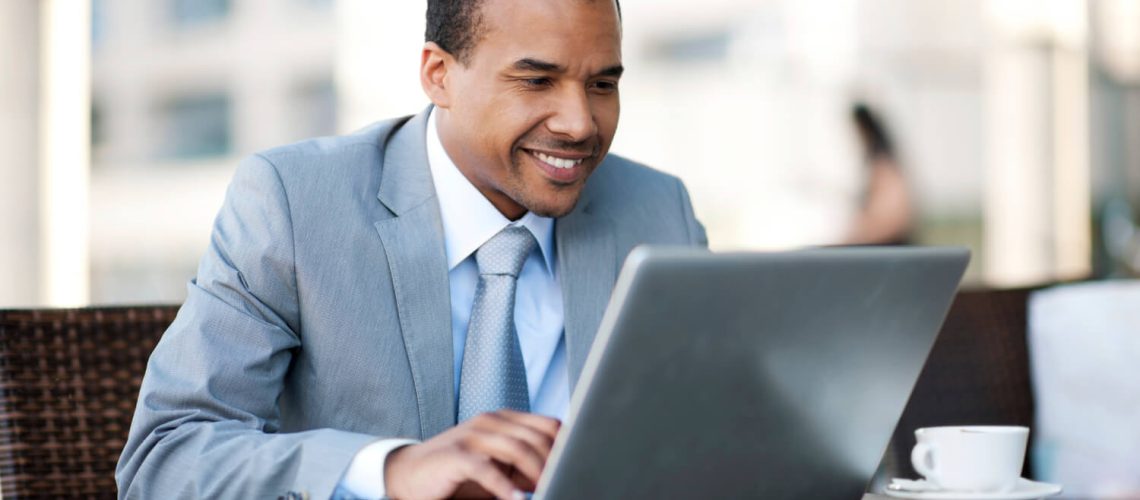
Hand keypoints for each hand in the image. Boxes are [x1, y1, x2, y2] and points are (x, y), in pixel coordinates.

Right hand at [384, 410, 560, 499]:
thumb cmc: (458, 475)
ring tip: (548, 488)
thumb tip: (561, 473)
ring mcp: (471, 435)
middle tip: (564, 481)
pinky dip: (505, 486)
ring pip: (517, 448)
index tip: (576, 468)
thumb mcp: (498, 467)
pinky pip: (486, 468)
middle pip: (536, 437)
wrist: (408, 476)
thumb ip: (524, 466)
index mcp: (504, 420)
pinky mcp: (454, 455)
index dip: (565, 447)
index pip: (547, 425)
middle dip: (554, 462)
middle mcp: (489, 421)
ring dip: (537, 473)